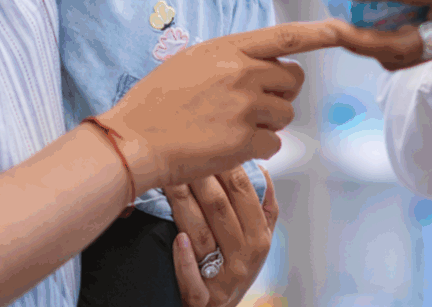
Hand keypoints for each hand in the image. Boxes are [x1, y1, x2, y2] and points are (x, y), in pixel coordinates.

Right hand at [98, 21, 338, 190]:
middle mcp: (241, 73)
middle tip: (256, 103)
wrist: (134, 140)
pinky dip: (258, 148)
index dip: (317, 34)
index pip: (284, 37)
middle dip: (282, 92)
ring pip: (284, 114)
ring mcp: (244, 107)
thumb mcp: (188, 63)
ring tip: (233, 125)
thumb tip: (257, 64)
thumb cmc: (154, 102)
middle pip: (293, 79)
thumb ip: (227, 60)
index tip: (340, 30)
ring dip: (268, 122)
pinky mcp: (244, 141)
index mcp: (227, 49)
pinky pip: (273, 143)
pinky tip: (229, 145)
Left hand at [168, 164, 279, 306]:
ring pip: (202, 235)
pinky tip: (177, 239)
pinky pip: (193, 279)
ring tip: (166, 178)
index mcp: (260, 238)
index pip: (243, 191)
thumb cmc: (234, 267)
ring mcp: (224, 280)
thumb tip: (261, 167)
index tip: (203, 139)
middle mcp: (246, 257)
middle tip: (176, 150)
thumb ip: (265, 208)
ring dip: (183, 204)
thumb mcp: (258, 240)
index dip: (224, 163)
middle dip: (198, 176)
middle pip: (219, 207)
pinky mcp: (203, 300)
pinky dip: (185, 260)